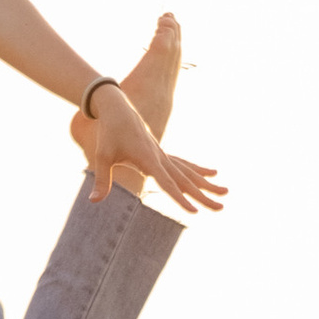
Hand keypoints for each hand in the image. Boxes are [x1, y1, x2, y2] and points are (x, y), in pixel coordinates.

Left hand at [71, 92, 226, 215]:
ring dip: (207, 184)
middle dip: (203, 196)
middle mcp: (161, 157)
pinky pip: (184, 163)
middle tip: (221, 207)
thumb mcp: (103, 156)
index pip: (167, 183)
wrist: (117, 107)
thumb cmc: (109, 132)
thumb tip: (93, 201)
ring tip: (226, 192)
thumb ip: (102, 180)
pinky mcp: (163, 152)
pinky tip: (213, 174)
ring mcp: (164, 154)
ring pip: (189, 172)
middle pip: (185, 180)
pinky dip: (199, 170)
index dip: (180, 198)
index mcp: (148, 158)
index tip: (194, 211)